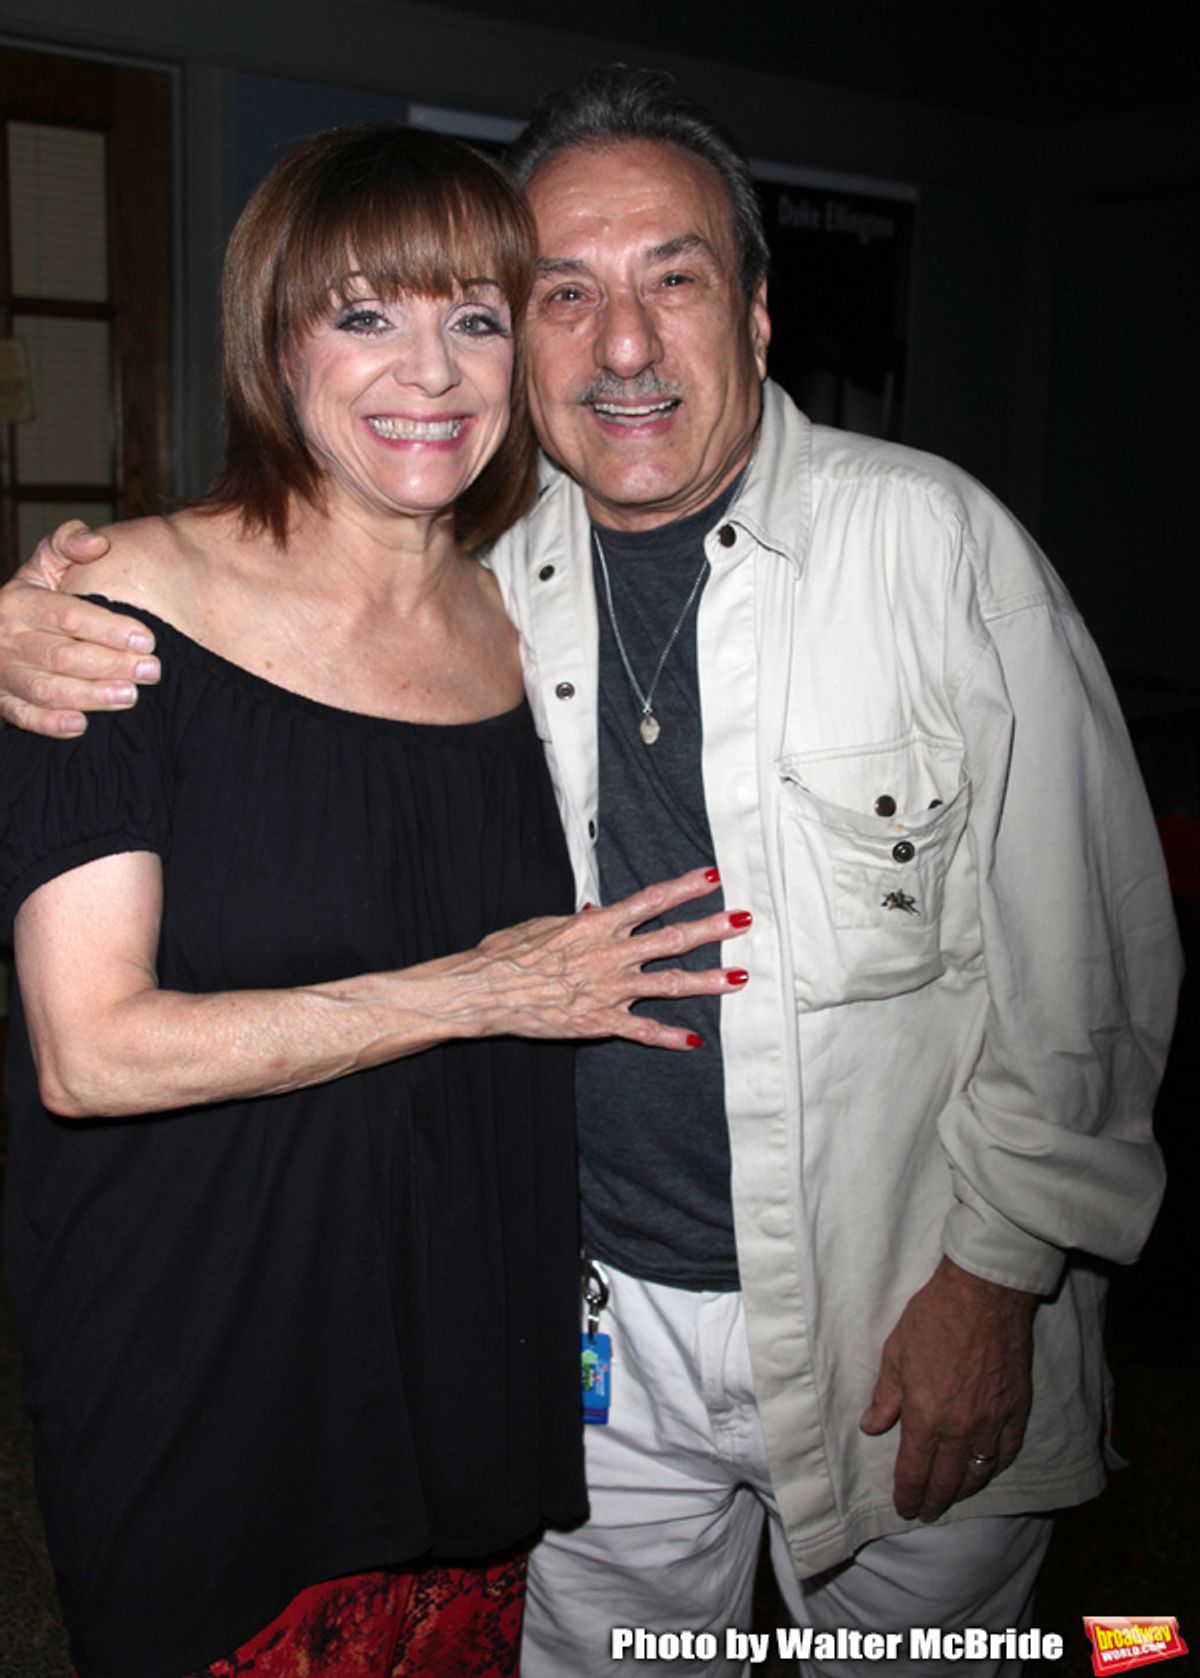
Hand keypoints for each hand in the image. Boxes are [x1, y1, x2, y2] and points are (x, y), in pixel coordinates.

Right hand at [0, 521, 159, 736]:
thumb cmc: (34, 596)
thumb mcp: (45, 563)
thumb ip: (69, 544)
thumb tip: (99, 542)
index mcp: (21, 601)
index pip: (68, 615)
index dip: (108, 628)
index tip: (147, 639)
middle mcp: (9, 637)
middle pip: (63, 655)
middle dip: (110, 664)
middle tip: (151, 671)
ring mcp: (4, 672)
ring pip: (47, 688)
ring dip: (89, 695)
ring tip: (129, 696)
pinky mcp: (3, 700)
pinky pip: (23, 715)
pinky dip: (49, 724)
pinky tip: (81, 725)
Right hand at [458, 867, 750, 1049]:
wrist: (484, 991)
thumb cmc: (507, 954)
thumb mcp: (543, 925)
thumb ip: (577, 920)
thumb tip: (597, 910)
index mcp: (597, 924)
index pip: (650, 900)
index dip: (684, 887)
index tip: (713, 876)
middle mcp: (611, 954)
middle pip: (672, 937)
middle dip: (712, 928)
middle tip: (744, 920)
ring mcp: (609, 989)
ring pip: (669, 983)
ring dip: (707, 980)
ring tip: (740, 978)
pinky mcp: (600, 1021)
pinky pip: (642, 1029)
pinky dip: (669, 1036)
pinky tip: (695, 1040)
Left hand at [859, 1256, 1035, 1521]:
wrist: (983, 1295)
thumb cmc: (933, 1318)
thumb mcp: (895, 1353)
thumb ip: (886, 1396)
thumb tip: (871, 1426)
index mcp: (926, 1417)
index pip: (915, 1471)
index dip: (908, 1494)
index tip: (904, 1506)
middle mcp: (961, 1428)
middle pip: (948, 1480)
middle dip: (934, 1500)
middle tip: (926, 1511)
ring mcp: (993, 1421)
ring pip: (979, 1471)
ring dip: (964, 1488)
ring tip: (953, 1494)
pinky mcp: (1017, 1409)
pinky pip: (1007, 1451)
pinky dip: (995, 1465)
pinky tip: (987, 1468)